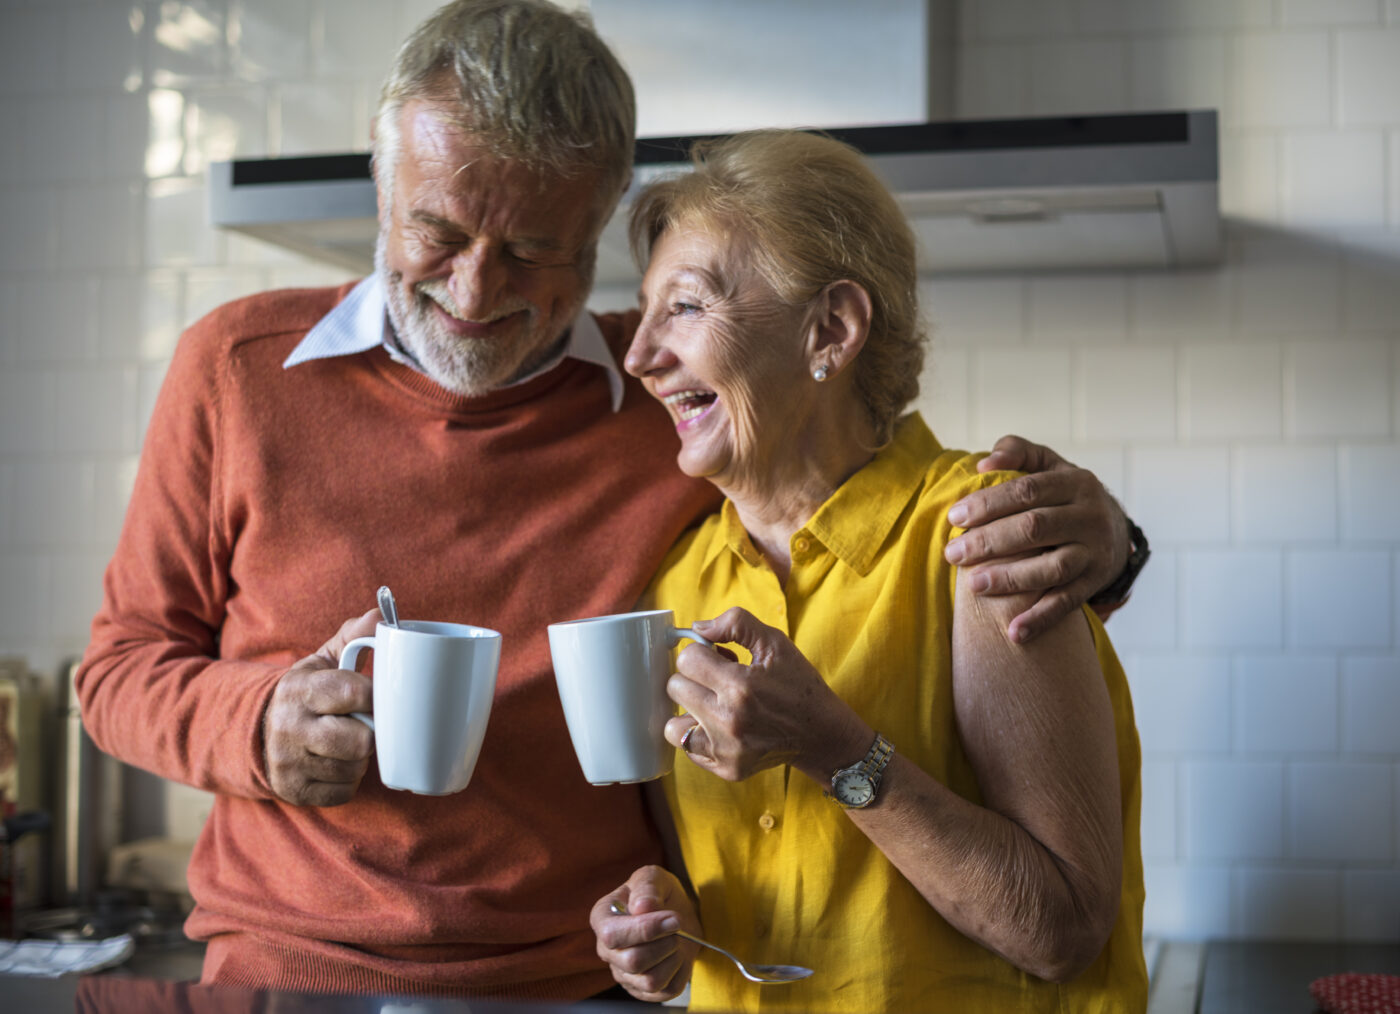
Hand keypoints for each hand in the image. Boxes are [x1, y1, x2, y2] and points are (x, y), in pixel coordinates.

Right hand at [262, 609, 378, 805]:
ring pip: (354, 767)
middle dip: (369, 732)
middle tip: (364, 724)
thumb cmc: (307, 694)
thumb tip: (380, 616)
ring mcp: (290, 762)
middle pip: (360, 740)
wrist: (258, 732)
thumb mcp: (322, 661)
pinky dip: (348, 779)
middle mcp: (291, 727)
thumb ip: (353, 637)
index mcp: (301, 689)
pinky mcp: (294, 790)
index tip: (378, 697)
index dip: (375, 697)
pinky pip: (344, 791)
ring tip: (349, 741)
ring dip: (360, 757)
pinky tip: (337, 762)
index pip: (353, 693)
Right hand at [592, 865, 699, 1001]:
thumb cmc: (659, 894)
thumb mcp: (654, 877)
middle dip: (665, 943)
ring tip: (676, 940)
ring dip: (673, 957)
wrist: (677, 915)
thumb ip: (647, 886)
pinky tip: (676, 956)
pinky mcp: (643, 990)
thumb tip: (642, 907)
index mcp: (602, 918)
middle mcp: (607, 950)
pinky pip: (665, 991)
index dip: (645, 930)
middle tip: (676, 926)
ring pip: (650, 980)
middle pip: (633, 961)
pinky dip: (679, 972)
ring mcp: (624, 973)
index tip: (672, 918)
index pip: (612, 935)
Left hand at [664, 608, 869, 783]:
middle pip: (675, 688)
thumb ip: (736, 624)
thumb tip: (698, 628)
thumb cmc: (797, 685)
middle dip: (694, 678)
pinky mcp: (726, 769)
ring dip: (688, 711)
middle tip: (718, 681)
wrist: (821, 734)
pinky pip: (688, 749)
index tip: (717, 659)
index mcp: (740, 686)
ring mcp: (726, 750)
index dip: (701, 653)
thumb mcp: (775, 643)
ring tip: (713, 705)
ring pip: (672, 725)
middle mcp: (729, 721)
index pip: (687, 660)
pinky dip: (699, 736)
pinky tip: (721, 726)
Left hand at [945, 434, 1128, 643]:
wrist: (1115, 527)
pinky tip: (1014, 632)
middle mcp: (1090, 516)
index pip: (1026, 491)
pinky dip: (1042, 619)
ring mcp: (1096, 551)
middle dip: (989, 542)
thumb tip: (985, 463)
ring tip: (974, 586)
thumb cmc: (1063, 494)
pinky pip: (1068, 602)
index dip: (988, 503)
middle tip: (952, 554)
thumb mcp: (1048, 464)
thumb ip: (1017, 452)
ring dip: (1011, 578)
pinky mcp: (1096, 582)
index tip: (954, 517)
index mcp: (1075, 482)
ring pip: (1053, 567)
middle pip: (1035, 528)